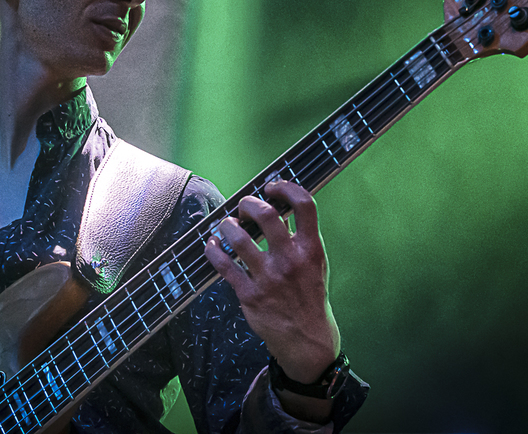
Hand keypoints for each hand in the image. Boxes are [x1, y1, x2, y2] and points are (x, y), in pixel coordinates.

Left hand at [204, 181, 340, 384]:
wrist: (308, 340)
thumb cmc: (310, 297)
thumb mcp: (315, 264)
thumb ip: (301, 237)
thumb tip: (279, 209)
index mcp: (311, 249)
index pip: (304, 205)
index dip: (286, 188)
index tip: (273, 187)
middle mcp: (290, 260)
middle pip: (266, 215)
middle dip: (249, 204)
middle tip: (244, 207)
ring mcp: (269, 278)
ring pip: (239, 238)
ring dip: (227, 225)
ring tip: (227, 225)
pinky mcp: (250, 295)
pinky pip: (224, 265)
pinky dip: (213, 249)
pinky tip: (212, 244)